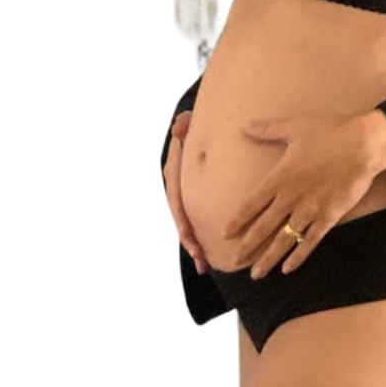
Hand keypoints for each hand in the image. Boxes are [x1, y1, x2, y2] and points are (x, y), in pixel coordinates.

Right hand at [163, 110, 209, 275]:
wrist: (205, 127)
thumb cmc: (197, 123)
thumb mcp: (191, 120)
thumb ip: (186, 123)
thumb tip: (178, 129)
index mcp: (174, 171)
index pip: (176, 197)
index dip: (181, 217)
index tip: (188, 233)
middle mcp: (178, 186)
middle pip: (181, 217)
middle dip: (189, 239)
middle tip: (199, 258)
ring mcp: (188, 195)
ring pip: (189, 223)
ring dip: (196, 244)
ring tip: (204, 266)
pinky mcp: (198, 200)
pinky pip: (199, 220)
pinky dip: (203, 237)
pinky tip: (211, 257)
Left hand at [221, 112, 385, 279]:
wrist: (364, 145)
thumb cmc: (329, 133)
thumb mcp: (294, 127)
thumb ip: (267, 130)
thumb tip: (243, 126)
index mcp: (281, 177)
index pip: (251, 204)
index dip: (237, 221)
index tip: (225, 233)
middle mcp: (292, 197)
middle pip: (263, 227)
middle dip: (247, 246)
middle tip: (233, 261)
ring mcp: (311, 210)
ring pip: (284, 240)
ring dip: (269, 259)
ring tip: (256, 274)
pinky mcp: (330, 217)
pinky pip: (310, 241)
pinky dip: (298, 257)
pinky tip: (288, 268)